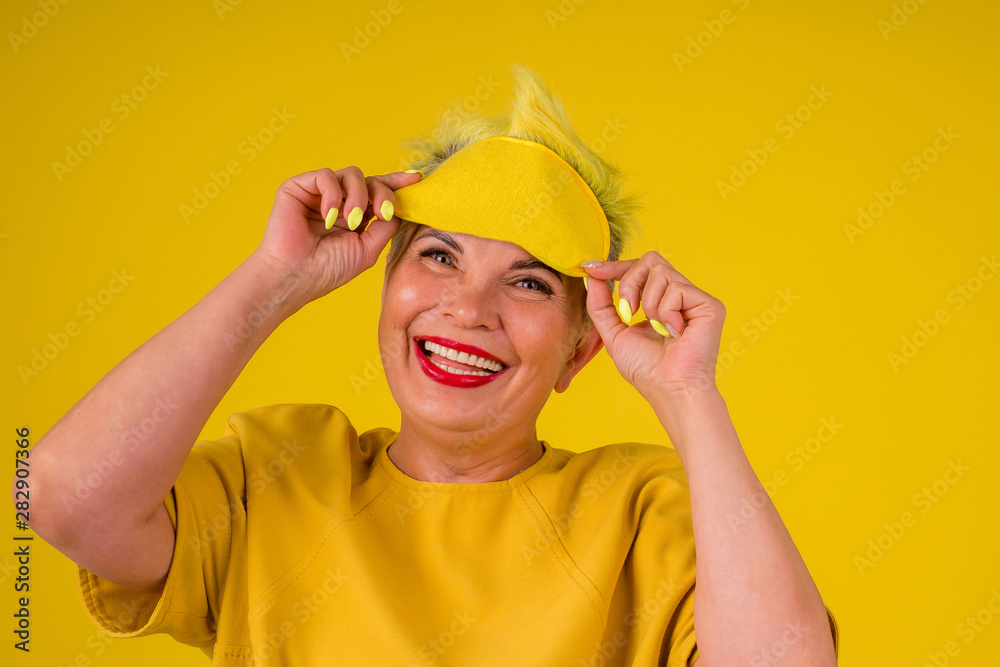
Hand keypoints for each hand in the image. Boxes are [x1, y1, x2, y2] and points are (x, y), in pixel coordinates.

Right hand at [251, 167, 421, 306]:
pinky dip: (333, 194)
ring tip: (351, 221)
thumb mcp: (368, 248)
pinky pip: (326, 175)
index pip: (378, 192)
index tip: (416, 179)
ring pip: (352, 174)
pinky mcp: (298, 187)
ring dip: (358, 196)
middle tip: (382, 213)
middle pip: (370, 180)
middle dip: (382, 193)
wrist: (295, 277)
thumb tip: (399, 206)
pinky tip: (330, 216)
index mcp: (354, 216)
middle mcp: (338, 202)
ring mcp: (318, 194)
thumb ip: (386, 225)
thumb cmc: (328, 269)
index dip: (396, 183)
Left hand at [582, 251, 725, 402]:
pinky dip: (665, 311)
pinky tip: (673, 332)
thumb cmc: (646, 370)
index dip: (616, 266)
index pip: (641, 268)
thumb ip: (601, 305)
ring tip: (657, 329)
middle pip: (651, 260)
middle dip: (629, 281)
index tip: (592, 268)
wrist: (669, 390)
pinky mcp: (710, 305)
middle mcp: (680, 296)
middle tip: (627, 311)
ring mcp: (696, 299)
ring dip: (648, 303)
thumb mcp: (614, 333)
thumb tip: (592, 276)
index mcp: (661, 301)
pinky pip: (676, 288)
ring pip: (661, 272)